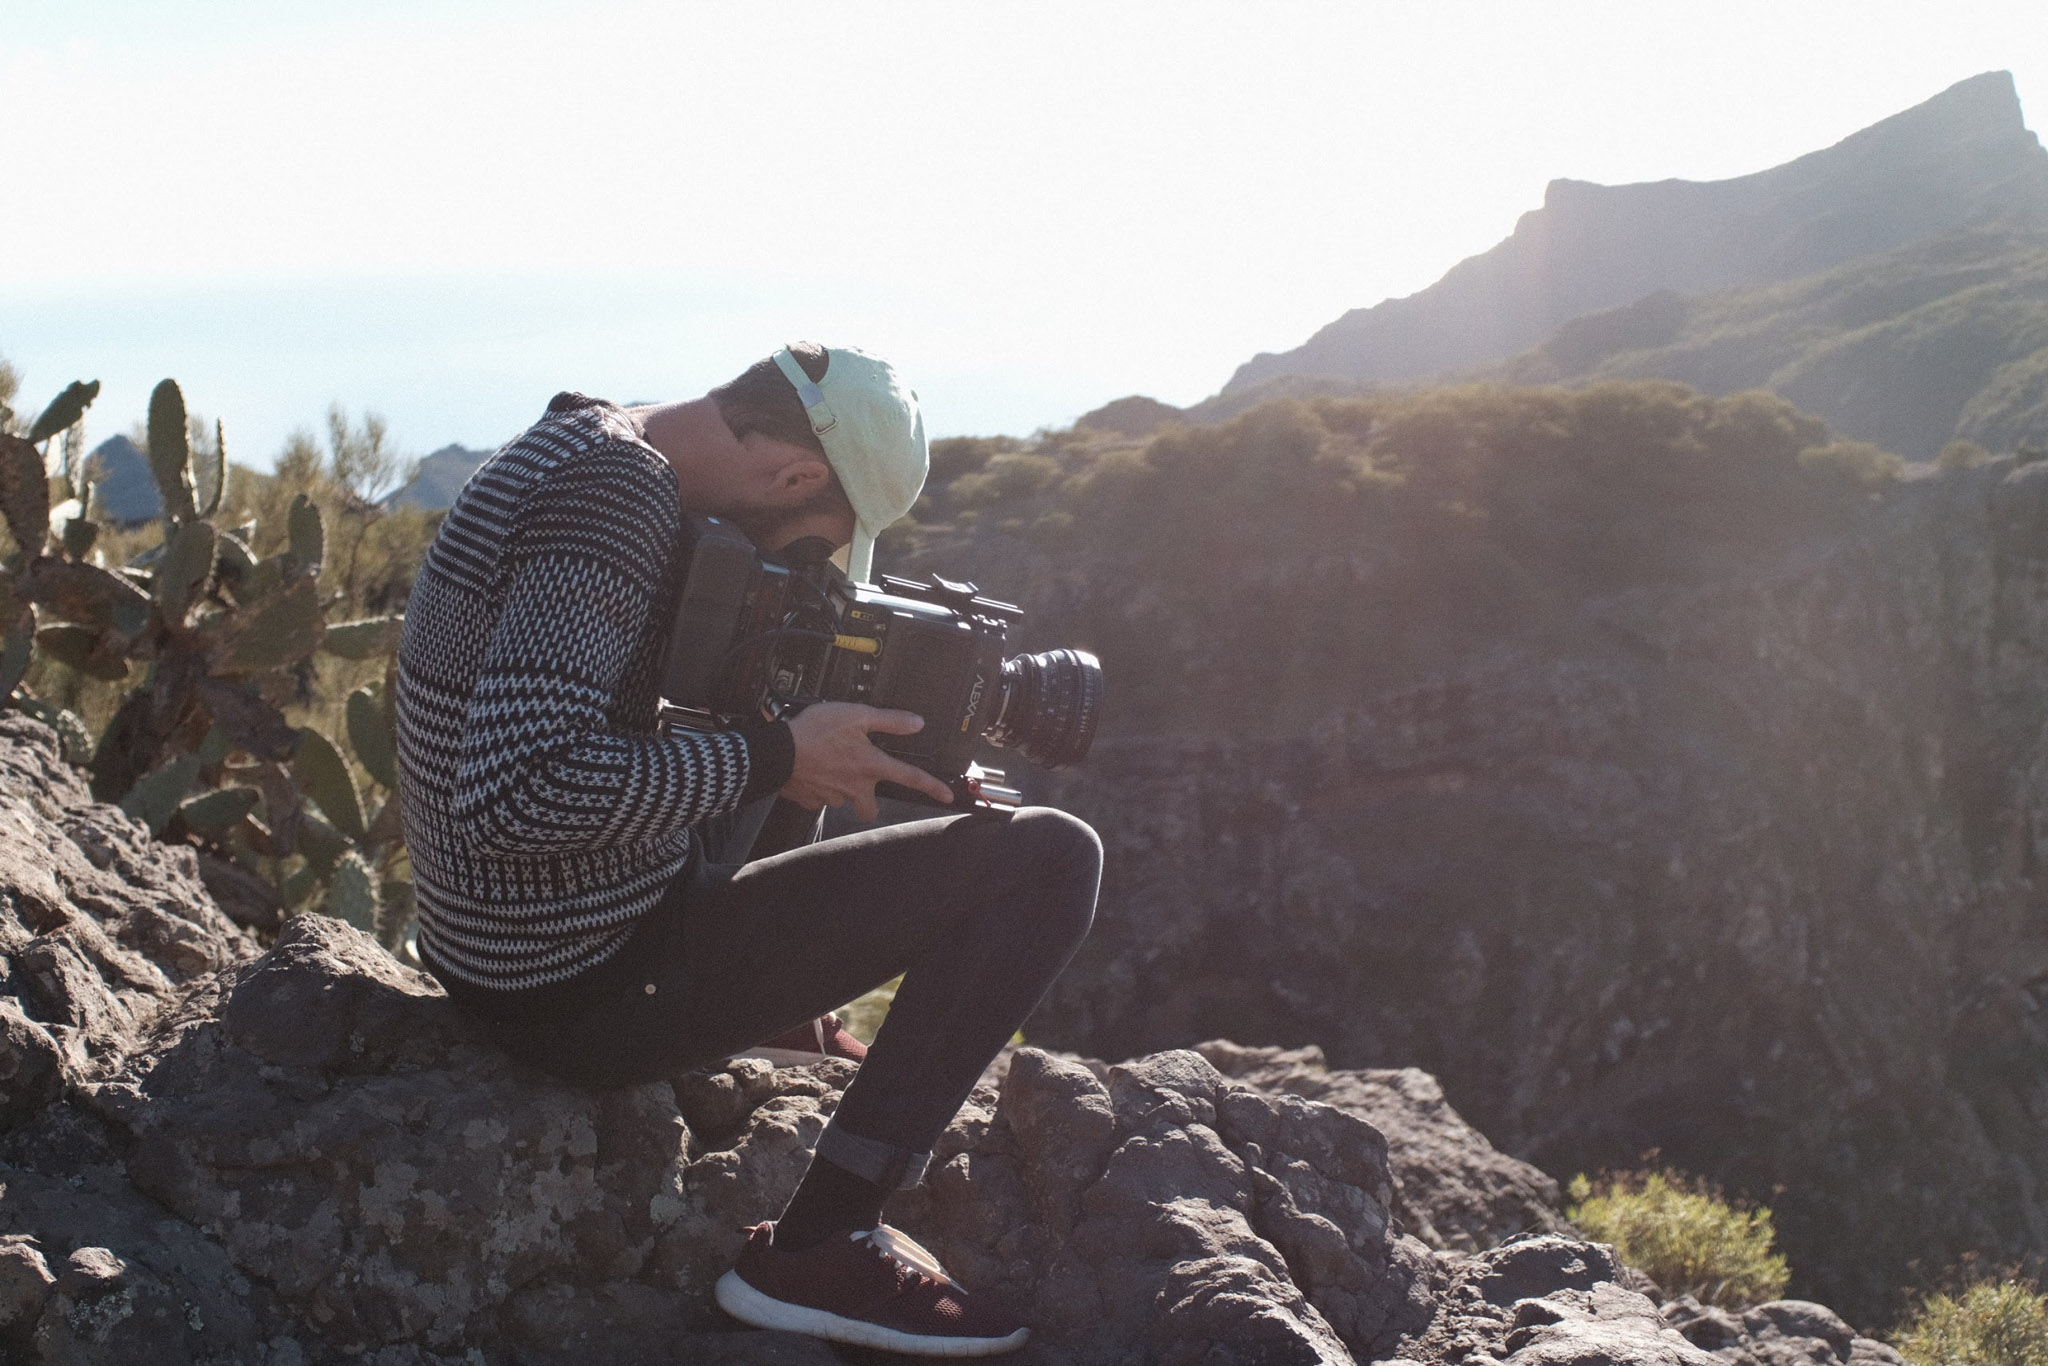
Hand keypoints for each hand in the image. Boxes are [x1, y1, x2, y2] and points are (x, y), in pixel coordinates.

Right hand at [780, 702, 954, 821]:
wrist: (776, 751)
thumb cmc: (814, 732)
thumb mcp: (856, 715)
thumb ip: (888, 720)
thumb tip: (916, 723)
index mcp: (870, 766)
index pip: (910, 778)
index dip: (933, 787)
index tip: (947, 797)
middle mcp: (855, 786)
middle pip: (870, 808)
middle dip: (869, 802)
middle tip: (862, 786)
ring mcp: (832, 796)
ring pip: (842, 799)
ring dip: (840, 788)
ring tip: (828, 766)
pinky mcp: (810, 800)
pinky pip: (819, 798)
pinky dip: (817, 787)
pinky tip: (811, 770)